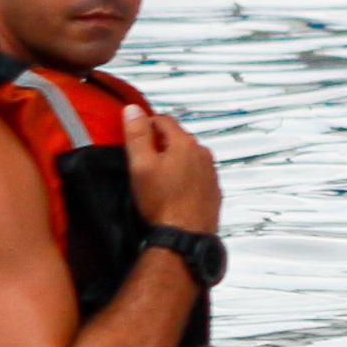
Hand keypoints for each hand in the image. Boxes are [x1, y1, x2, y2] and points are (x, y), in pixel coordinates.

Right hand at [123, 100, 221, 236]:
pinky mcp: (213, 191)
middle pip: (178, 138)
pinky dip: (186, 178)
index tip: (137, 133)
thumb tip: (133, 110)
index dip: (147, 124)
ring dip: (174, 161)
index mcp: (185, 143)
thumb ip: (137, 135)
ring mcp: (210, 173)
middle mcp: (202, 155)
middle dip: (160, 143)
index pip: (163, 120)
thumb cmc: (164, 204)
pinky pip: (197, 176)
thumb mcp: (141, 165)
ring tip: (158, 178)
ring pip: (189, 157)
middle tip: (144, 158)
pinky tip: (173, 192)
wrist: (185, 236)